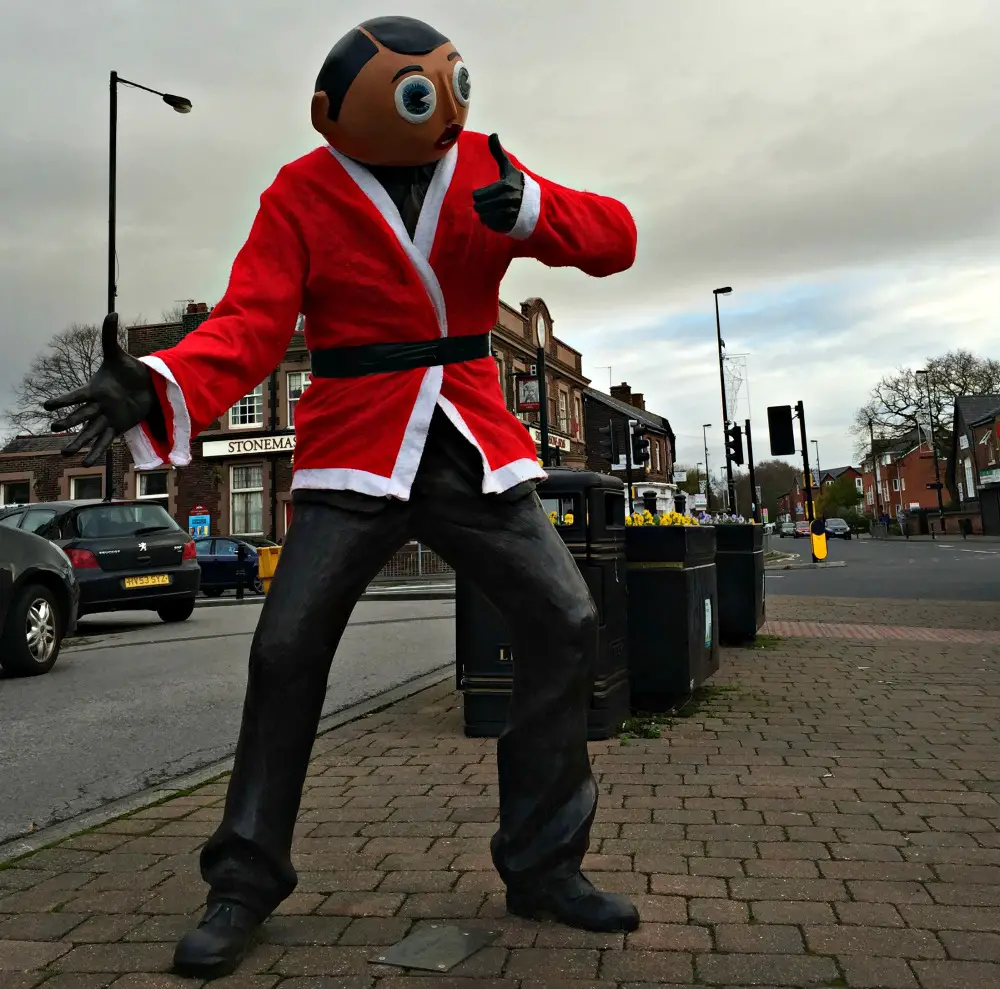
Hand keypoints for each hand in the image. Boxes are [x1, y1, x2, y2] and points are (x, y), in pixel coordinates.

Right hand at [44, 313, 161, 465]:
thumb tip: (111, 312)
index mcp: (94, 389)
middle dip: (69, 421)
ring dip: (78, 442)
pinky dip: (96, 452)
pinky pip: (104, 441)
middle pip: (80, 415)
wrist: (146, 383)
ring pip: (89, 432)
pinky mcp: (117, 427)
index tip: (48, 406)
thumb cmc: (129, 369)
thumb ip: (110, 336)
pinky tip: (86, 463)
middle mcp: (97, 405)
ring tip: (64, 453)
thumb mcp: (119, 354)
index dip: (63, 401)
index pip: (76, 396)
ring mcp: (106, 418)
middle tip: (54, 428)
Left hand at [472, 133, 524, 233]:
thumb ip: (499, 153)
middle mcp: (506, 201)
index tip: (485, 194)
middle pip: (480, 207)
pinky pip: (491, 226)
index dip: (479, 195)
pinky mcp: (509, 225)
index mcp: (504, 186)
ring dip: (486, 214)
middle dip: (482, 205)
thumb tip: (493, 134)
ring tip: (493, 210)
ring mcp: (508, 214)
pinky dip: (491, 223)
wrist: (537, 204)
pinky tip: (497, 217)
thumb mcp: (509, 169)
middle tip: (489, 203)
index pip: (478, 196)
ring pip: (484, 217)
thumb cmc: (520, 185)